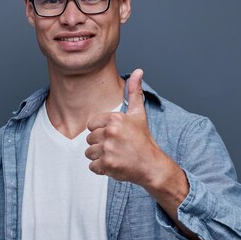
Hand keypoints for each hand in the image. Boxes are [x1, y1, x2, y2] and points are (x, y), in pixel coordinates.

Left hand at [85, 69, 165, 185]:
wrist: (151, 165)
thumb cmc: (143, 140)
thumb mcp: (138, 114)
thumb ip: (134, 92)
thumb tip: (138, 71)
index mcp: (115, 119)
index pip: (91, 125)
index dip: (101, 130)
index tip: (113, 135)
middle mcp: (110, 133)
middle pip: (89, 139)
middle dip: (100, 144)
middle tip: (116, 146)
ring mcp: (108, 149)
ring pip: (89, 153)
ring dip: (99, 156)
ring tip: (114, 155)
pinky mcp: (107, 165)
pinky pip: (92, 166)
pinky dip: (101, 168)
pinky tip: (113, 164)